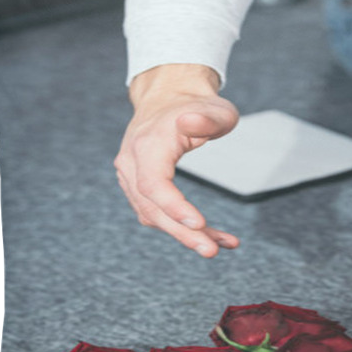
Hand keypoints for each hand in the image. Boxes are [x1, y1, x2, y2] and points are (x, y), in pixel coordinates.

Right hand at [114, 64, 240, 257]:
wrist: (168, 100)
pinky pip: (157, 214)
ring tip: (221, 245)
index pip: (153, 183)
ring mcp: (131, 177)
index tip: (199, 224)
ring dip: (186, 235)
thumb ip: (209, 118)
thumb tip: (190, 122)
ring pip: (153, 216)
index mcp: (148, 144)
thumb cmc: (196, 106)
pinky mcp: (138, 189)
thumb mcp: (216, 109)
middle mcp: (132, 162)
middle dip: (182, 233)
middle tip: (211, 251)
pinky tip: (212, 237)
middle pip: (152, 207)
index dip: (173, 206)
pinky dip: (181, 228)